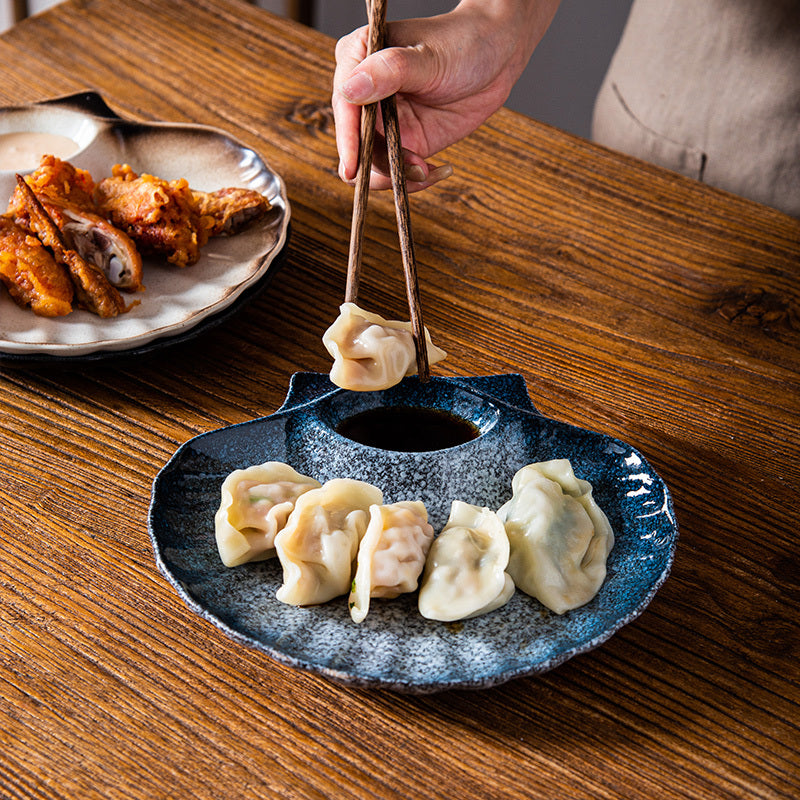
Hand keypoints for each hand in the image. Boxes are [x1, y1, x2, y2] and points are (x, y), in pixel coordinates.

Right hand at [331, 0, 559, 190]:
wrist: (495, 57)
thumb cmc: (462, 42)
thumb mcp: (428, 56)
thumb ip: (389, 71)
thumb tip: (349, 89)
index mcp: (357, 59)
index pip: (344, 105)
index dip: (347, 139)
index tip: (354, 166)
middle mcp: (363, 94)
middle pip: (353, 143)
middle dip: (380, 163)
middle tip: (416, 167)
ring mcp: (382, 122)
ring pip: (371, 165)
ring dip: (397, 176)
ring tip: (428, 170)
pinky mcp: (402, 142)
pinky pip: (395, 173)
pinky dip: (414, 181)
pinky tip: (438, 171)